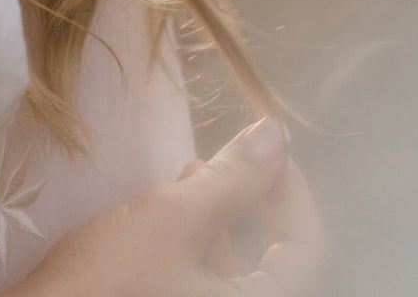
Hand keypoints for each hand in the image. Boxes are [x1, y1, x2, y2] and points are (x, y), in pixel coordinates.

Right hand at [15, 117, 323, 295]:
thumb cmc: (110, 280)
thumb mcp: (173, 220)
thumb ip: (232, 181)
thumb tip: (275, 137)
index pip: (307, 250)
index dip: (290, 191)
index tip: (264, 145)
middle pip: (273, 263)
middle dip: (250, 202)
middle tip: (223, 156)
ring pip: (236, 274)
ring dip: (220, 221)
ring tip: (188, 175)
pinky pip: (203, 285)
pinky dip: (197, 247)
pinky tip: (167, 216)